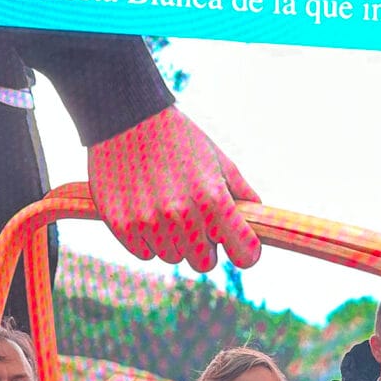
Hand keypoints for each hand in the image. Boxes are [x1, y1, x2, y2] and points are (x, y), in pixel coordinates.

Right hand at [87, 106, 260, 272]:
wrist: (126, 116)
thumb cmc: (179, 139)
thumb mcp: (218, 160)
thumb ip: (242, 193)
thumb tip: (258, 216)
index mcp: (214, 201)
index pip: (245, 255)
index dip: (245, 251)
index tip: (239, 245)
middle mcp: (182, 216)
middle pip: (204, 263)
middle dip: (203, 246)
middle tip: (193, 219)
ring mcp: (150, 223)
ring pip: (173, 257)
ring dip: (173, 240)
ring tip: (165, 207)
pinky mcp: (123, 226)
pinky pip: (145, 253)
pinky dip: (147, 239)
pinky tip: (144, 210)